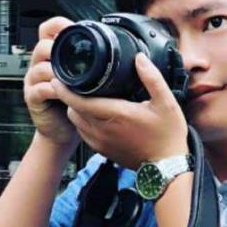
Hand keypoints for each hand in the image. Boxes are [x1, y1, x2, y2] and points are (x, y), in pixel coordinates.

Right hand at [24, 17, 79, 148]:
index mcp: (52, 54)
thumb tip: (115, 46)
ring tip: (72, 80)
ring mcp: (34, 81)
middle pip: (42, 45)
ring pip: (40, 67)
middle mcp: (39, 64)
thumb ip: (90, 62)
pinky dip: (53, 90)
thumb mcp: (84, 78)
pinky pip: (39, 89)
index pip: (48, 29)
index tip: (74, 29)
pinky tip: (65, 94)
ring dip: (57, 72)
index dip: (59, 25)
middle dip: (58, 50)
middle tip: (75, 60)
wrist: (64, 129)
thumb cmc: (76, 102)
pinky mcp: (32, 98)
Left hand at [50, 53, 188, 170]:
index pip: (78, 101)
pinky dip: (82, 122)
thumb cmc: (167, 135)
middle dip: (69, 96)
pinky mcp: (102, 150)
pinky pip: (83, 133)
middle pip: (72, 109)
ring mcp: (101, 142)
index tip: (59, 78)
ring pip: (76, 122)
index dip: (65, 89)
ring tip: (83, 97)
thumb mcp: (166, 103)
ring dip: (76, 109)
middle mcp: (103, 129)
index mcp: (115, 114)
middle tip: (73, 83)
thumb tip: (139, 58)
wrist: (166, 167)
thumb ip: (152, 78)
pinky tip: (93, 115)